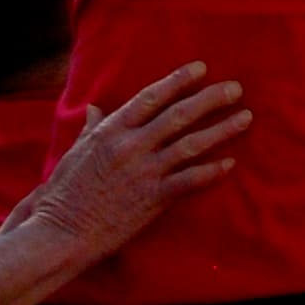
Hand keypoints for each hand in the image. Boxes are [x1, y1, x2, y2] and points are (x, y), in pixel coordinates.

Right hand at [0, 65, 252, 304]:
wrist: (59, 235)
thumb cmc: (62, 195)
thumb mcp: (73, 154)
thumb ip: (90, 129)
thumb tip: (94, 108)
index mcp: (111, 131)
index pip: (151, 97)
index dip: (178, 80)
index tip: (201, 68)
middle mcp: (131, 146)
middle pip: (179, 115)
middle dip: (211, 99)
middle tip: (236, 88)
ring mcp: (143, 172)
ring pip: (191, 144)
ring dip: (221, 130)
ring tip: (245, 118)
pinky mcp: (151, 199)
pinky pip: (189, 180)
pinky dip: (211, 171)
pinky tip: (229, 163)